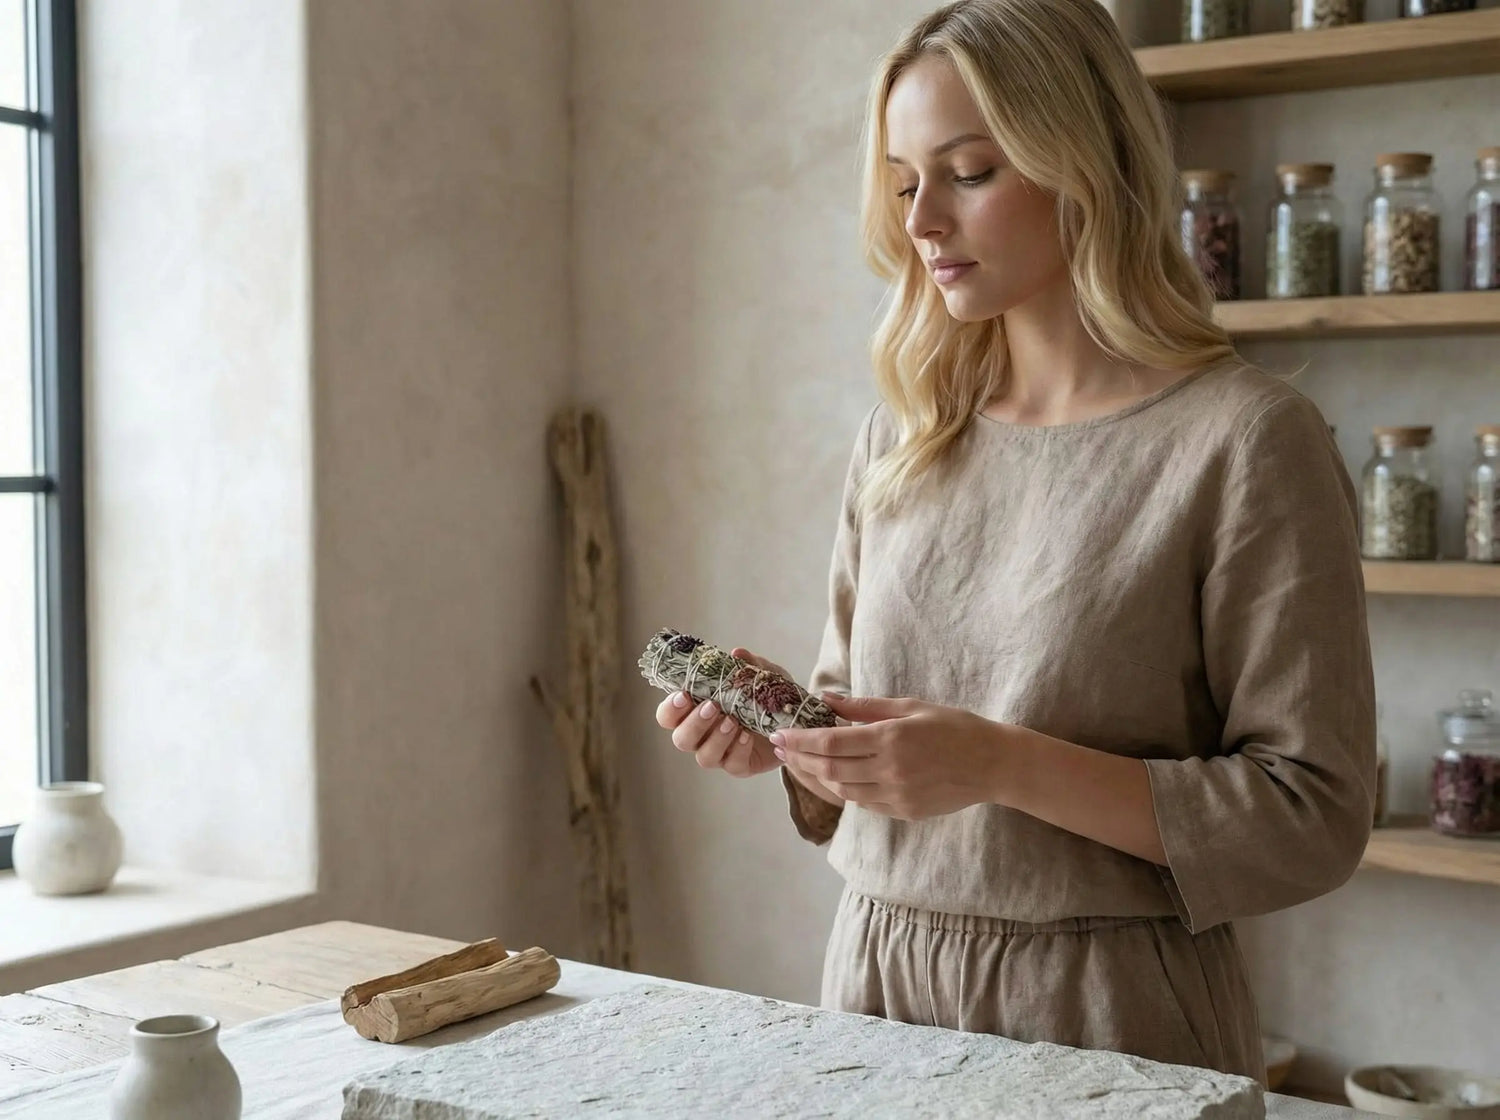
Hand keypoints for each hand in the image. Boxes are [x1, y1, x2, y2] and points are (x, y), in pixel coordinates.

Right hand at [652, 647, 785, 777]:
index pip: (668, 716)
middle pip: (681, 739)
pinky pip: (732, 765)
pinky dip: (738, 750)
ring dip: (716, 738)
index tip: (683, 695)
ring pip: (704, 756)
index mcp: (696, 712)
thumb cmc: (766, 698)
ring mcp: (720, 754)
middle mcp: (702, 736)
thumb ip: (749, 665)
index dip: (670, 709)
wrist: (793, 721)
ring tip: (733, 721)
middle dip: (694, 723)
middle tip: (712, 707)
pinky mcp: (740, 766)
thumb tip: (737, 653)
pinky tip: (747, 735)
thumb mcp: (763, 676)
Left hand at [770, 693, 1005, 819]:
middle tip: (781, 749)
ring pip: (843, 790)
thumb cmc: (953, 726)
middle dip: (800, 759)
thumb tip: (827, 699)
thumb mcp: (910, 707)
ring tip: (803, 761)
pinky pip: (864, 803)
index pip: (831, 743)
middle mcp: (890, 770)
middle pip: (830, 770)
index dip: (800, 741)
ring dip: (819, 776)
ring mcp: (897, 795)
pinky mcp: (904, 812)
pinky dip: (846, 789)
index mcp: (890, 739)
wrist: (992, 764)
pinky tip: (837, 776)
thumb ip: (865, 706)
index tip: (779, 734)